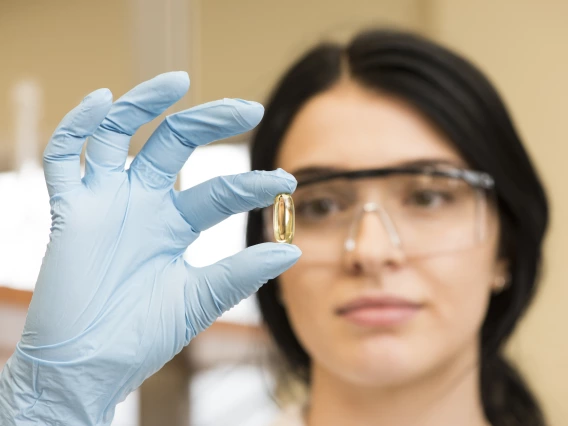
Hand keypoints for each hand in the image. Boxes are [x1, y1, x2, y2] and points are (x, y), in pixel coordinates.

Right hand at [0, 72, 300, 424]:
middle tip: (251, 108)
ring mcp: (105, 202)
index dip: (251, 183)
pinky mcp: (69, 209)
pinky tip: (100, 100)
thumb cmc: (143, 335)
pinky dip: (78, 127)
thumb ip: (241, 273)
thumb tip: (292, 250)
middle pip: (175, 143)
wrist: (91, 367)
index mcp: (175, 223)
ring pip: (120, 134)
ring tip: (180, 80)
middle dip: (210, 121)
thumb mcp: (200, 298)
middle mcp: (142, 204)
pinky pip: (65, 157)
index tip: (286, 183)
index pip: (218, 189)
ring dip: (145, 103)